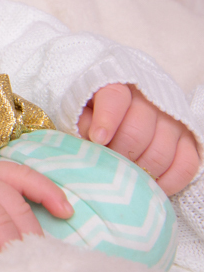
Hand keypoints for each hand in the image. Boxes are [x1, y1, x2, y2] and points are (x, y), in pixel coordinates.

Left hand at [78, 84, 200, 195]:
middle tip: (107, 165)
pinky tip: (149, 186)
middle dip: (118, 154)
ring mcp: (173, 121)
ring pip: (160, 153)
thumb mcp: (83, 108)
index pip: (114, 98)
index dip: (107, 119)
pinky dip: (167, 182)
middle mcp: (151, 100)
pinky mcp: (189, 141)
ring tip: (123, 176)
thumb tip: (90, 137)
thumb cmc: (98, 111)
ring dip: (139, 172)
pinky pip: (185, 166)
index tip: (98, 139)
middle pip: (136, 132)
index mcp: (119, 85)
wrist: (130, 108)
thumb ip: (82, 119)